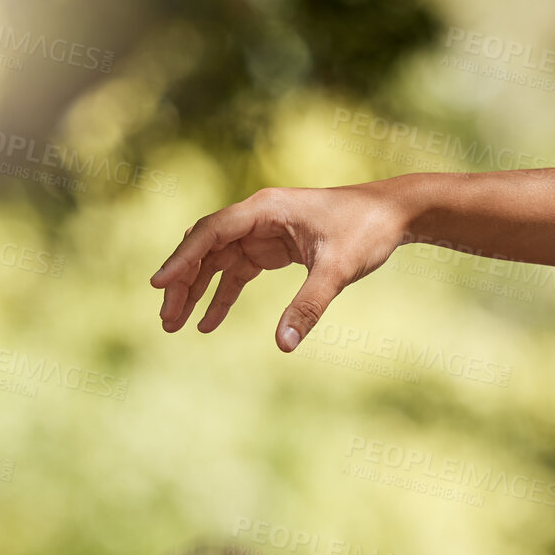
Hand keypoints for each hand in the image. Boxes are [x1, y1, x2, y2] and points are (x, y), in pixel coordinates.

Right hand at [149, 182, 412, 351]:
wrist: (394, 214)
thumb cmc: (367, 231)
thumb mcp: (339, 269)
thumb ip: (309, 305)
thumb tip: (284, 344)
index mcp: (265, 209)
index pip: (212, 233)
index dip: (183, 259)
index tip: (159, 285)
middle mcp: (258, 216)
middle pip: (206, 248)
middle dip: (184, 282)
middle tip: (167, 319)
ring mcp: (264, 232)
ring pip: (217, 262)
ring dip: (196, 291)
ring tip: (176, 325)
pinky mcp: (274, 248)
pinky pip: (238, 272)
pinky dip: (223, 295)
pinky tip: (208, 324)